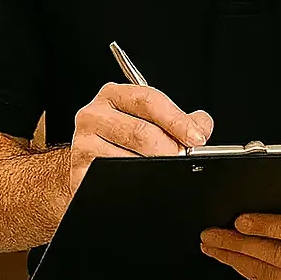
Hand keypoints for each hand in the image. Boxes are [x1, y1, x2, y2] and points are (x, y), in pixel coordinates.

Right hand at [68, 82, 212, 195]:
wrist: (88, 165)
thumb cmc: (122, 140)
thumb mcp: (149, 120)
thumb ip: (180, 120)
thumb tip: (202, 125)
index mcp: (114, 95)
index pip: (149, 100)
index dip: (177, 120)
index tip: (197, 138)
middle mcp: (94, 115)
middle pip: (141, 132)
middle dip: (170, 150)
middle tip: (184, 159)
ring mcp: (83, 143)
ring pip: (129, 159)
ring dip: (155, 170)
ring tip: (166, 173)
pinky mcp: (79, 171)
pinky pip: (116, 179)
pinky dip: (137, 184)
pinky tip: (145, 183)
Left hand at [200, 203, 280, 279]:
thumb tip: (265, 192)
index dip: (266, 225)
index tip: (239, 221)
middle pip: (277, 257)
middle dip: (239, 245)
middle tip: (213, 235)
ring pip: (270, 277)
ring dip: (237, 261)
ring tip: (217, 248)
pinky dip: (252, 276)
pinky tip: (238, 263)